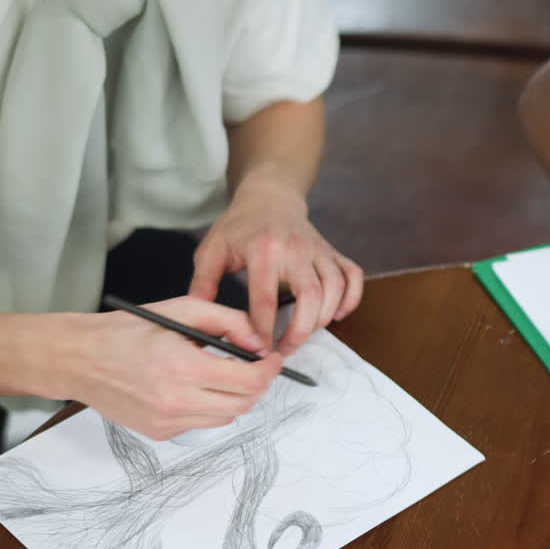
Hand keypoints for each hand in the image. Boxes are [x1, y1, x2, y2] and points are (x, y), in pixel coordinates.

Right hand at [61, 297, 284, 440]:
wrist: (78, 359)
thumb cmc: (127, 330)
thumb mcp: (181, 309)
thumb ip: (228, 321)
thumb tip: (260, 343)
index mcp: (182, 367)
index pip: (248, 380)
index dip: (269, 369)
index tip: (272, 358)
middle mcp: (175, 400)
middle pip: (244, 404)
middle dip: (258, 385)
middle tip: (256, 366)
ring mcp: (167, 421)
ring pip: (226, 417)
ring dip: (236, 397)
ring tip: (225, 374)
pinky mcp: (159, 432)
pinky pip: (201, 423)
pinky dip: (210, 407)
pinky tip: (195, 387)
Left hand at [189, 176, 363, 354]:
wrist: (269, 197)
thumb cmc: (239, 227)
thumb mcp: (212, 250)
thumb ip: (203, 284)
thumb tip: (197, 321)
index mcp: (263, 249)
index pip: (265, 299)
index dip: (264, 330)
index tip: (260, 351)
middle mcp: (295, 249)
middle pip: (310, 296)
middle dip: (300, 330)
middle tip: (286, 349)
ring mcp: (318, 250)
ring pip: (334, 289)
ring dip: (322, 318)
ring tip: (304, 333)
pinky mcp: (333, 252)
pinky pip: (353, 277)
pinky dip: (350, 299)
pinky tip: (334, 315)